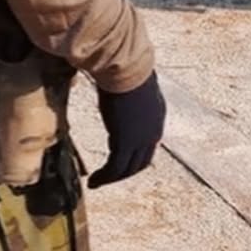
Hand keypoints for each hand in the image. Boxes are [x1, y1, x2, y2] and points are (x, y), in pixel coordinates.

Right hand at [88, 72, 165, 188]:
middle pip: (141, 161)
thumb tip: (115, 82)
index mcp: (157, 115)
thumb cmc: (126, 67)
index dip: (135, 154)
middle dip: (125, 171)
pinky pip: (115, 168)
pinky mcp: (125, 143)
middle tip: (110, 177)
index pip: (148, 143)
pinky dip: (105, 178)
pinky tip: (94, 181)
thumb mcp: (131, 82)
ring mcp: (141, 139)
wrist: (126, 68)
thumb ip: (127, 90)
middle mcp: (153, 132)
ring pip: (128, 169)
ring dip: (113, 178)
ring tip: (98, 183)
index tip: (120, 158)